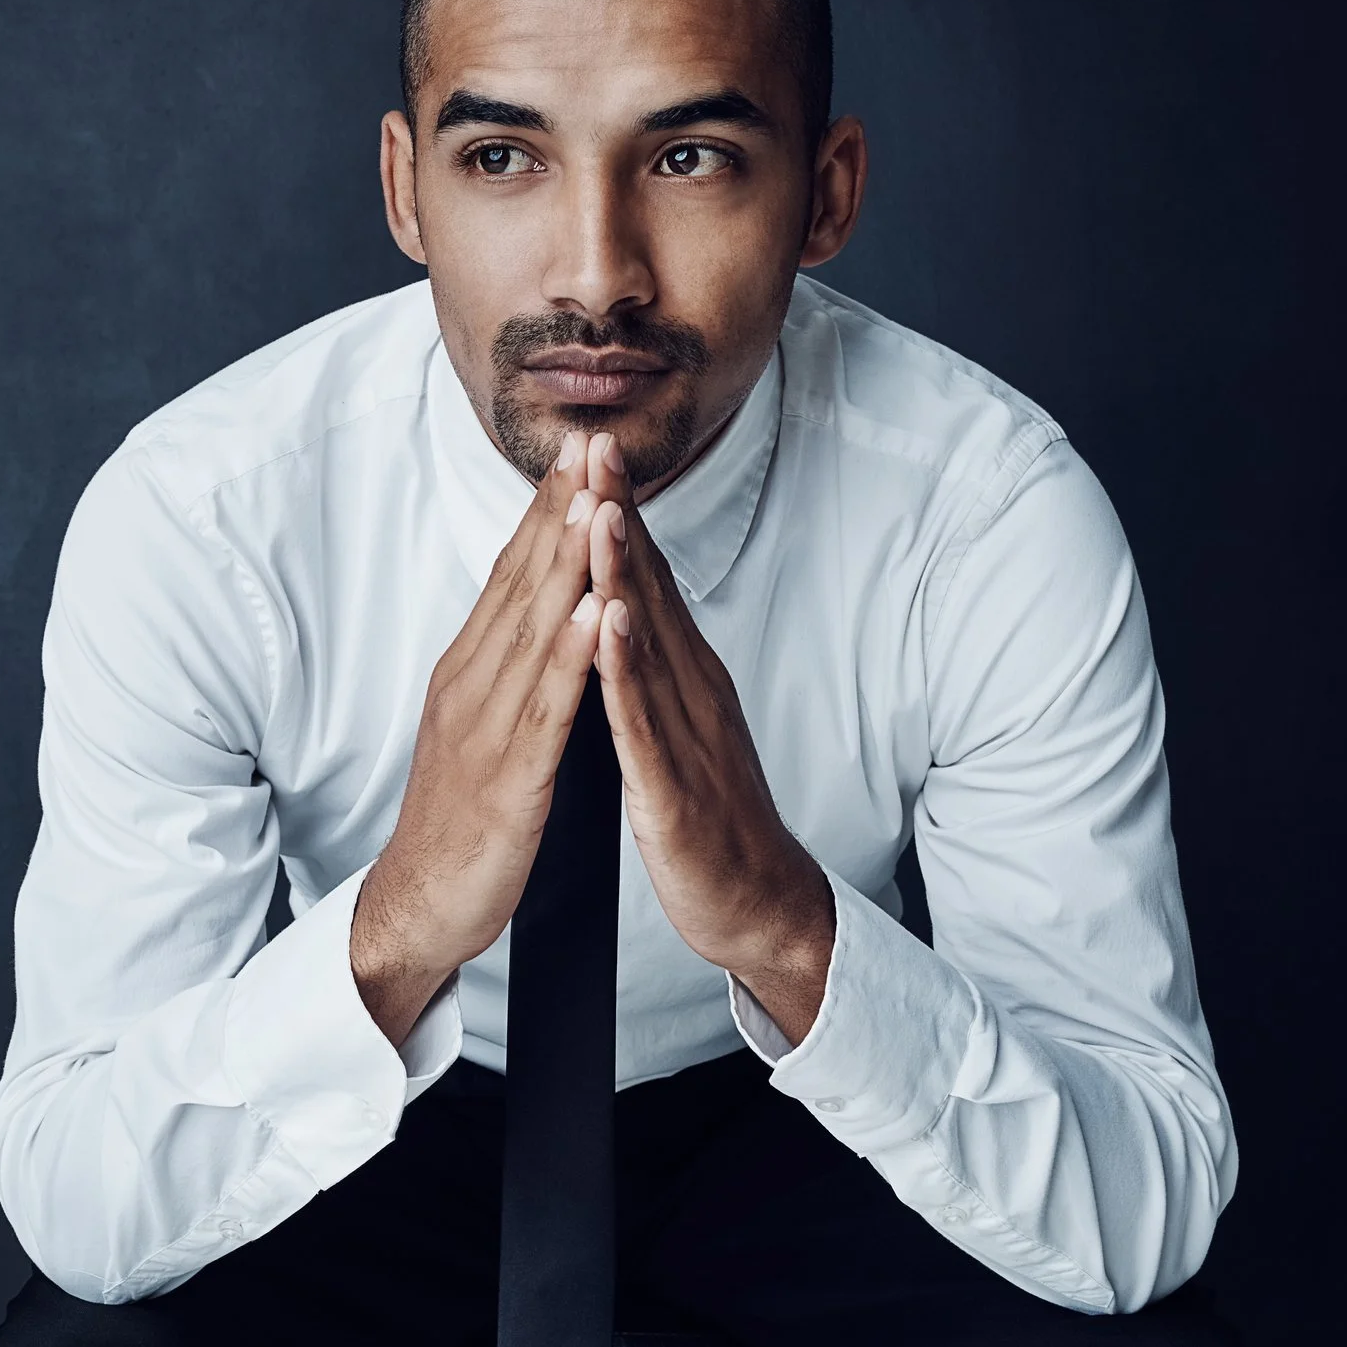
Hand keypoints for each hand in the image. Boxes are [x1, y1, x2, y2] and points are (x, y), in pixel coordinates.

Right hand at [352, 430, 606, 1045]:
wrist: (418, 904)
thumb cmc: (458, 820)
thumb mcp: (481, 726)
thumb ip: (506, 669)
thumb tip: (535, 613)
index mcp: (471, 670)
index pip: (513, 574)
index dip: (547, 509)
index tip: (579, 450)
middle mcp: (472, 684)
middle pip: (521, 582)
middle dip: (558, 510)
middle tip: (590, 443)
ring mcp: (486, 727)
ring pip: (533, 631)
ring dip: (566, 563)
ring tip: (595, 502)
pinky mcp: (507, 776)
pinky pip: (544, 709)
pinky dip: (569, 657)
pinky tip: (591, 614)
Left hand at [582, 433, 836, 1042]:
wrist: (755, 903)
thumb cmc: (709, 815)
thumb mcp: (677, 723)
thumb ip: (656, 664)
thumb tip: (634, 604)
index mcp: (682, 675)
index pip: (643, 578)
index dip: (616, 511)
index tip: (590, 447)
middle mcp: (689, 689)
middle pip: (648, 588)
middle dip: (619, 513)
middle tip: (596, 442)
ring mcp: (684, 735)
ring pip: (647, 640)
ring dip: (624, 572)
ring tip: (600, 508)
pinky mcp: (672, 787)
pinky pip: (643, 722)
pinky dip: (627, 670)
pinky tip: (610, 627)